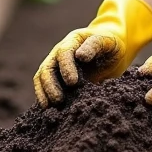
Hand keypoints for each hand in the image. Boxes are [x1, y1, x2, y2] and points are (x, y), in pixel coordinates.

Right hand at [33, 0, 151, 106]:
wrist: (109, 52)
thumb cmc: (109, 45)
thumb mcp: (107, 41)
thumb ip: (94, 45)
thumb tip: (80, 56)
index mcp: (72, 42)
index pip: (64, 53)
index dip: (66, 68)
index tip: (72, 82)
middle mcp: (59, 54)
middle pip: (47, 68)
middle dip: (50, 84)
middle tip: (58, 99)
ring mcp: (56, 67)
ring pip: (42, 78)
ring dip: (44, 93)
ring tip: (51, 107)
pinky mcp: (58, 80)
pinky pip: (45, 88)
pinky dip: (44, 98)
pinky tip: (48, 110)